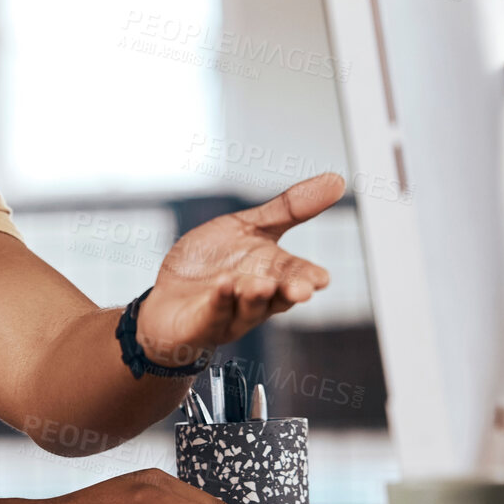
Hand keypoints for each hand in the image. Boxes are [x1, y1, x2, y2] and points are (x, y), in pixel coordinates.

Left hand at [136, 172, 344, 366]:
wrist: (166, 297)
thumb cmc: (211, 263)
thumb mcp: (247, 226)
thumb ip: (289, 209)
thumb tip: (337, 180)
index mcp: (272, 272)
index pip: (297, 274)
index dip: (309, 277)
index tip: (321, 278)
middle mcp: (257, 296)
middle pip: (279, 295)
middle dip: (290, 292)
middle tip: (301, 290)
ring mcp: (231, 312)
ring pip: (249, 307)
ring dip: (255, 296)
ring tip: (261, 284)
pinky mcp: (202, 322)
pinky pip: (213, 312)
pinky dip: (219, 300)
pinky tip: (222, 285)